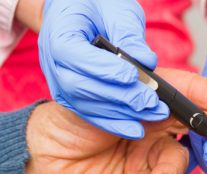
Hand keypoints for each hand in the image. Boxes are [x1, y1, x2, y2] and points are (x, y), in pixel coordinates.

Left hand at [25, 68, 206, 173]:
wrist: (44, 155)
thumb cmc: (70, 119)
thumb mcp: (102, 96)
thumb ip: (137, 96)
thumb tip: (166, 102)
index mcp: (150, 99)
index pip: (190, 93)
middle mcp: (155, 127)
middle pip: (198, 129)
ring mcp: (148, 155)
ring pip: (176, 166)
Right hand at [38, 0, 168, 139]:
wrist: (75, 14)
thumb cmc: (93, 6)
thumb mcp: (113, 9)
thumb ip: (127, 33)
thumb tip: (147, 61)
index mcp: (58, 34)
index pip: (76, 56)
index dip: (105, 69)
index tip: (135, 76)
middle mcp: (53, 63)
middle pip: (81, 88)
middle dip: (120, 97)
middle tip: (152, 102)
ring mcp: (59, 84)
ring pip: (87, 106)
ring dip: (121, 114)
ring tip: (153, 114)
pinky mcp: (71, 98)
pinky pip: (90, 115)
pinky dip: (113, 123)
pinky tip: (135, 128)